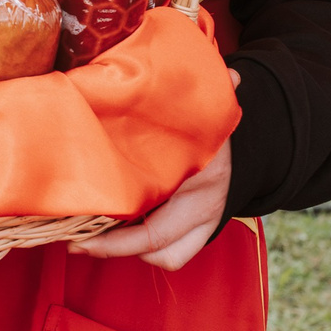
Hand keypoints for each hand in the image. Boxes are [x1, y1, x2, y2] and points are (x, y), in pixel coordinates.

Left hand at [68, 67, 237, 269]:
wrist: (254, 149)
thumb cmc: (217, 128)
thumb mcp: (209, 112)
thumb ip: (204, 93)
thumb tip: (230, 75)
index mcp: (202, 176)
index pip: (158, 211)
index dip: (118, 230)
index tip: (80, 229)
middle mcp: (205, 207)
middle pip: (156, 243)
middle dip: (112, 247)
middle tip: (76, 243)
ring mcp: (207, 224)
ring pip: (168, 256)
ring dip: (131, 252)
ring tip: (92, 241)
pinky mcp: (205, 232)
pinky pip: (176, 256)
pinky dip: (149, 253)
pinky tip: (120, 238)